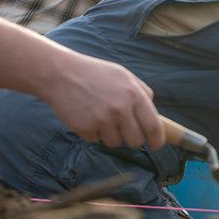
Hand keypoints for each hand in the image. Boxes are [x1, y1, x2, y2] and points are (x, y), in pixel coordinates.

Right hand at [42, 54, 164, 150]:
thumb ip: (142, 92)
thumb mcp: (124, 76)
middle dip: (133, 139)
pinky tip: (87, 116)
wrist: (61, 73)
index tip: (156, 145)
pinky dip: (94, 132)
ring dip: (111, 135)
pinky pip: (96, 140)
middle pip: (136, 141)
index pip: (153, 126)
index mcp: (134, 95)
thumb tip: (155, 114)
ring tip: (102, 117)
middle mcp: (120, 109)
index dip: (157, 140)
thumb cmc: (95, 74)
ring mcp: (102, 120)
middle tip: (126, 131)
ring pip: (116, 143)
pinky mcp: (85, 128)